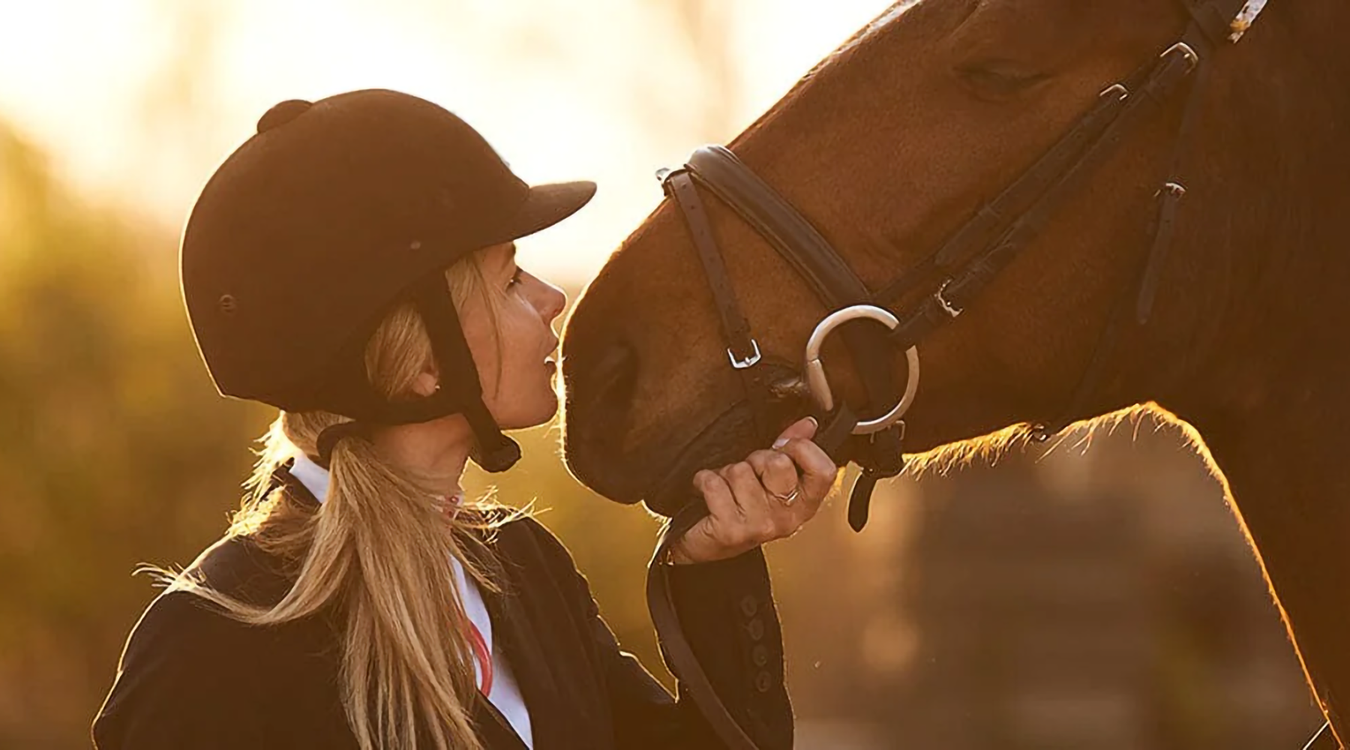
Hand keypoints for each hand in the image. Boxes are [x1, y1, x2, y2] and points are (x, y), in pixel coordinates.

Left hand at [669, 417, 838, 564]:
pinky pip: (714, 483)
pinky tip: (709, 494)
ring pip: (740, 470)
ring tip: (727, 489)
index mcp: (803, 505)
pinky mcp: (730, 530)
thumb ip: (791, 450)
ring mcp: (759, 526)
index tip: (783, 448)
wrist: (708, 545)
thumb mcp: (771, 481)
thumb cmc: (740, 510)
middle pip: (778, 463)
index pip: (823, 470)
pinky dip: (704, 481)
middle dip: (756, 459)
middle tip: (749, 476)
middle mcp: (786, 518)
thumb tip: (807, 424)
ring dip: (726, 473)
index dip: (802, 448)